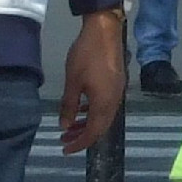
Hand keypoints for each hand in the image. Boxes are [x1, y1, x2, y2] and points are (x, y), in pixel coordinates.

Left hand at [59, 9, 125, 154]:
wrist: (104, 31)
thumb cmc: (86, 56)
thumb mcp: (72, 82)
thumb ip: (69, 106)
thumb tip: (65, 126)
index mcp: (104, 104)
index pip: (93, 133)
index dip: (79, 144)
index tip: (64, 149)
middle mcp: (114, 102)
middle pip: (100, 127)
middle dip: (82, 136)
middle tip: (64, 140)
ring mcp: (117, 93)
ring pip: (103, 117)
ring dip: (87, 124)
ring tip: (69, 127)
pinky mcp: (116, 84)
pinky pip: (105, 106)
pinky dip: (93, 112)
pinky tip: (82, 109)